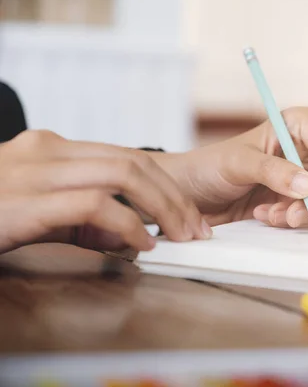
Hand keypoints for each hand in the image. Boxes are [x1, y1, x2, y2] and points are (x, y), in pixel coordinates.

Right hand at [0, 130, 208, 253]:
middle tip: (195, 227)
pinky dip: (128, 224)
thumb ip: (82, 217)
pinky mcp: (27, 201)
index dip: (166, 185)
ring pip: (123, 174)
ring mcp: (35, 172)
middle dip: (175, 196)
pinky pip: (95, 205)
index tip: (187, 213)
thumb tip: (129, 233)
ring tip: (179, 236)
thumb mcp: (39, 212)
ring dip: (163, 208)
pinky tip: (140, 244)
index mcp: (51, 149)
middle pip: (134, 161)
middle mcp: (46, 151)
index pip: (127, 156)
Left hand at [156, 107, 307, 227]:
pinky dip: (292, 221)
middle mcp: (306, 151)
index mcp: (297, 127)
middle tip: (289, 217)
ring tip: (269, 216)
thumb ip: (272, 171)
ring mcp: (304, 178)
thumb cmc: (210, 166)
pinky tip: (264, 216)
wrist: (191, 194)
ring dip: (303, 214)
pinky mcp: (297, 201)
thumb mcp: (237, 163)